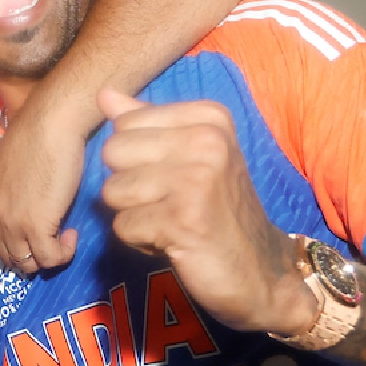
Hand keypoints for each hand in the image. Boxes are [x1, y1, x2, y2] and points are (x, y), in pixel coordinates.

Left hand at [0, 104, 81, 274]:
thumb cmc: (29, 144)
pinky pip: (50, 259)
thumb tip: (13, 215)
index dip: (14, 248)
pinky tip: (71, 234)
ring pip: (29, 264)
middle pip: (10, 259)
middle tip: (51, 237)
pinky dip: (64, 252)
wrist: (48, 128)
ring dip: (49, 254)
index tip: (33, 237)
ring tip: (63, 233)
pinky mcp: (34, 227)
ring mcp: (9, 226)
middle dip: (32, 253)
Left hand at [97, 88, 313, 335]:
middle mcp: (207, 140)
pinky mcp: (184, 218)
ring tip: (172, 221)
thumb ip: (144, 122)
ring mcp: (197, 178)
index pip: (124, 123)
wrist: (262, 272)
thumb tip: (103, 93)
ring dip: (134, 215)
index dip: (136, 157)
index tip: (174, 177)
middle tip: (170, 203)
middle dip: (129, 185)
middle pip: (113, 152)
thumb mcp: (188, 155)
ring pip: (113, 190)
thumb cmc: (217, 209)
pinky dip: (141, 241)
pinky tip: (174, 242)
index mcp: (209, 117)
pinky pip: (123, 225)